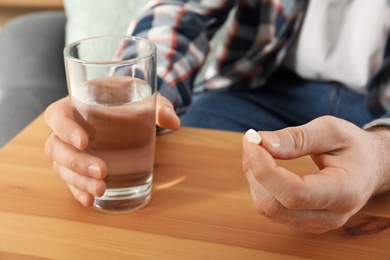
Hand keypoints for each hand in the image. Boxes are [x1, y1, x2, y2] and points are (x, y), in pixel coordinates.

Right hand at [44, 95, 179, 206]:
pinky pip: (71, 180)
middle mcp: (68, 128)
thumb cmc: (129, 97)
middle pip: (56, 147)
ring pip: (61, 167)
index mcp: (75, 104)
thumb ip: (159, 106)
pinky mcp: (80, 164)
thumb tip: (172, 122)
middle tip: (102, 171)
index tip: (84, 141)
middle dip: (76, 163)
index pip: (56, 115)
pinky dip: (79, 191)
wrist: (128, 107)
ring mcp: (72, 149)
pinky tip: (90, 201)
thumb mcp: (144, 95)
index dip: (64, 128)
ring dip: (78, 181)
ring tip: (101, 190)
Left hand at [242, 116, 389, 232]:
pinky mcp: (302, 221)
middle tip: (251, 140)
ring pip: (267, 208)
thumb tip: (263, 143)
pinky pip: (270, 207)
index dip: (265, 169)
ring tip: (258, 148)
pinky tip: (263, 163)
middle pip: (274, 205)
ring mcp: (315, 223)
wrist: (369, 167)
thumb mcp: (331, 131)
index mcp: (344, 192)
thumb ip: (298, 138)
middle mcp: (330, 216)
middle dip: (255, 171)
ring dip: (254, 176)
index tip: (252, 142)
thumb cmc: (353, 147)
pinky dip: (259, 184)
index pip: (294, 193)